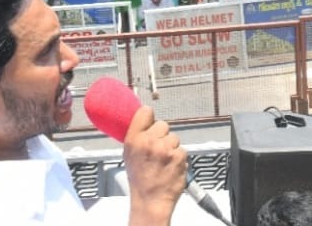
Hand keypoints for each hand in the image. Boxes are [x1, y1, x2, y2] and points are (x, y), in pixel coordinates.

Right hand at [124, 106, 185, 225]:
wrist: (151, 200)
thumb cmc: (139, 179)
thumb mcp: (129, 154)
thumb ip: (137, 136)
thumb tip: (145, 122)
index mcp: (134, 139)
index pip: (146, 112)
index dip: (150, 117)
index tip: (150, 122)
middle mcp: (150, 141)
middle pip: (162, 124)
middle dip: (162, 135)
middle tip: (158, 148)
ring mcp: (166, 148)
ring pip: (174, 137)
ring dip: (171, 146)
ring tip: (164, 160)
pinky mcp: (179, 156)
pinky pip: (182, 149)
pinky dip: (178, 157)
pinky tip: (171, 166)